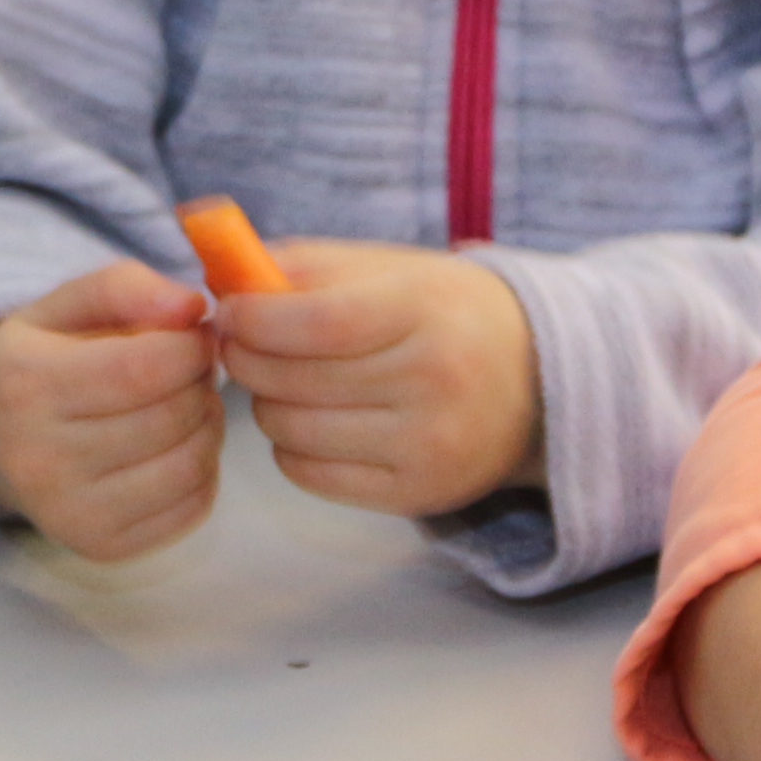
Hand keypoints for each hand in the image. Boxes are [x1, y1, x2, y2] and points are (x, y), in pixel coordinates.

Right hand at [0, 262, 220, 559]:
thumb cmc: (34, 358)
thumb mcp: (62, 304)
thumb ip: (124, 288)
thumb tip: (191, 307)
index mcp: (23, 383)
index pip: (144, 367)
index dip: (191, 347)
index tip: (195, 335)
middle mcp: (36, 458)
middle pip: (171, 417)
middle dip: (200, 383)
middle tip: (189, 369)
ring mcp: (66, 513)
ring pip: (190, 464)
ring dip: (208, 425)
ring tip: (185, 404)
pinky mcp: (98, 546)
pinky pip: (192, 508)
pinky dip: (202, 471)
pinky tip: (174, 446)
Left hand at [214, 237, 541, 516]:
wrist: (539, 383)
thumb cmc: (447, 314)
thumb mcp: (393, 269)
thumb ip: (308, 266)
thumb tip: (222, 273)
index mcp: (427, 312)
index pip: (317, 323)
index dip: (255, 319)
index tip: (228, 311)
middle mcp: (434, 384)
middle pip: (293, 380)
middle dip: (247, 357)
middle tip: (243, 342)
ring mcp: (427, 447)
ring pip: (290, 430)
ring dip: (267, 402)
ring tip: (288, 380)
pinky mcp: (416, 495)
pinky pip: (308, 474)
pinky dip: (291, 447)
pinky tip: (316, 420)